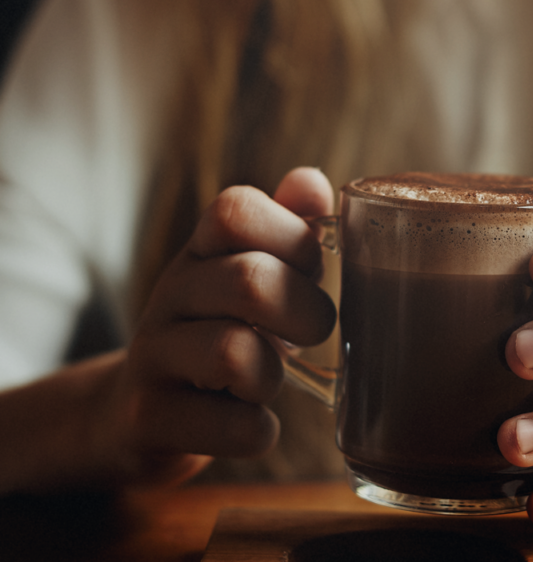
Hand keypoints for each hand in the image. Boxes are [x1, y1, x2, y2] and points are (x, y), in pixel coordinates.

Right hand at [98, 167, 336, 484]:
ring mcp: (152, 356)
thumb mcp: (254, 276)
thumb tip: (314, 182)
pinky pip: (229, 427)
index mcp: (203, 250)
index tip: (310, 270)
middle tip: (314, 332)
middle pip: (249, 280)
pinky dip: (258, 431)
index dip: (292, 237)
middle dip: (305, 312)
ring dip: (272, 375)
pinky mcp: (146, 419)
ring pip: (234, 354)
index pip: (235, 210)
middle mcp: (171, 293)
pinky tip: (252, 424)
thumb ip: (289, 228)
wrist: (137, 413)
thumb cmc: (222, 333)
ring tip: (266, 381)